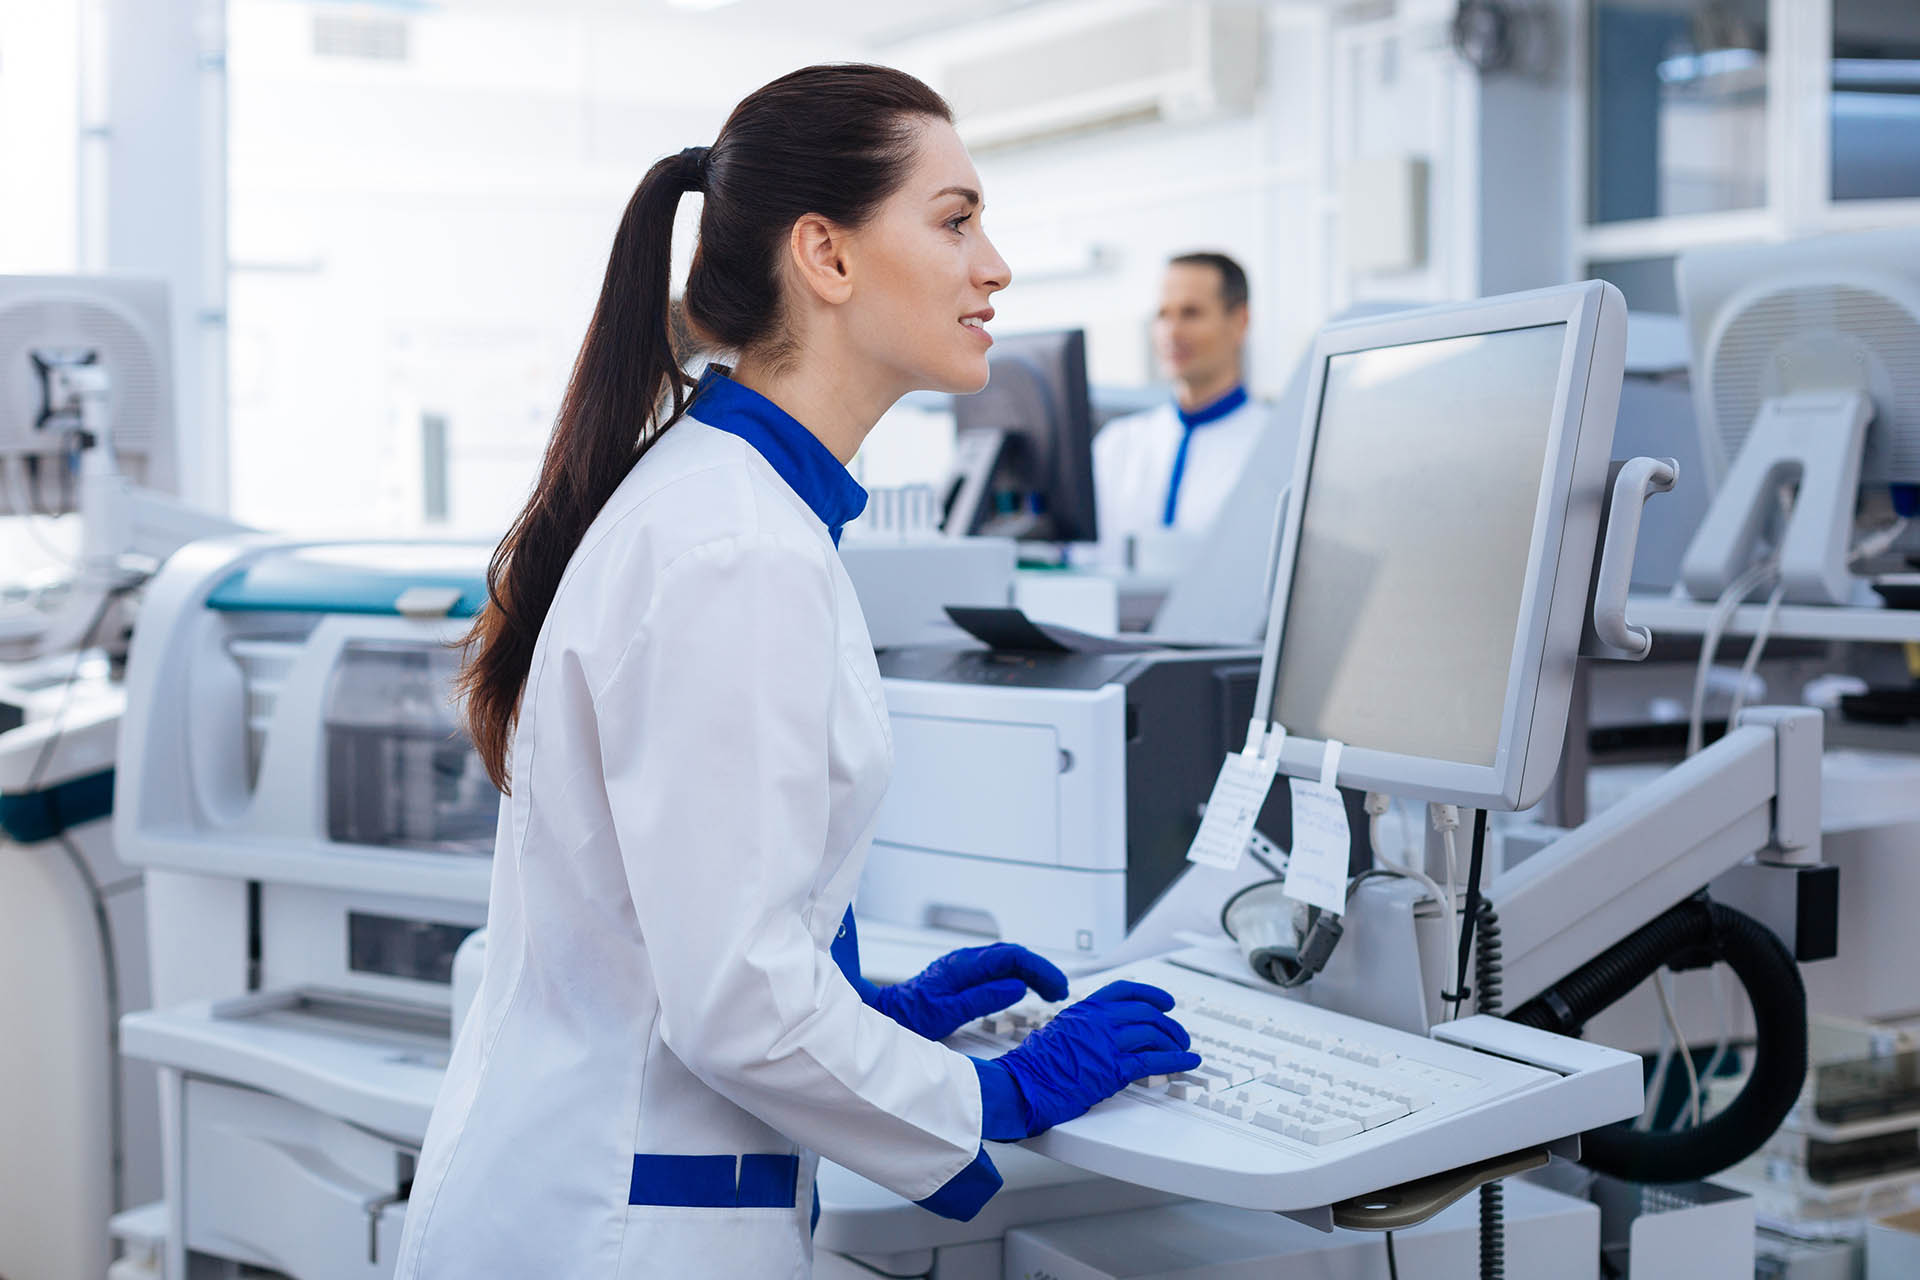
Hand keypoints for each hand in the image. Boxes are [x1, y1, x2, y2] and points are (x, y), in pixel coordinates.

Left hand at [871, 943, 1069, 1041]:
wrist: (886, 1014)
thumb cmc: (911, 1016)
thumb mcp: (948, 1012)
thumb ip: (984, 998)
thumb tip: (1018, 987)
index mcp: (966, 965)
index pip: (1013, 956)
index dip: (1040, 969)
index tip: (1057, 987)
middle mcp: (967, 960)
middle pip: (1014, 956)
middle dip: (1041, 970)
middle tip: (1060, 992)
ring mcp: (965, 966)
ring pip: (1007, 961)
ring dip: (1031, 973)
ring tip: (1050, 992)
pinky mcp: (963, 975)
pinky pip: (998, 970)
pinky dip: (1018, 977)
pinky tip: (1026, 989)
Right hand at [991, 980, 1199, 1135]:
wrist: (1023, 1086)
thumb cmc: (1034, 1067)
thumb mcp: (1059, 1032)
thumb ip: (1085, 1029)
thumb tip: (1106, 1036)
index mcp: (1085, 1009)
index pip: (1125, 991)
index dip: (1151, 994)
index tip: (1166, 1002)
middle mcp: (1098, 1021)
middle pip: (1146, 1013)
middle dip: (1169, 1024)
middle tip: (1178, 1035)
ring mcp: (1106, 1043)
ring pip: (1153, 1034)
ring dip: (1175, 1043)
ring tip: (1182, 1052)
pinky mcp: (1113, 1069)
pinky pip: (1154, 1061)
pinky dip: (1177, 1060)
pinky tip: (1187, 1063)